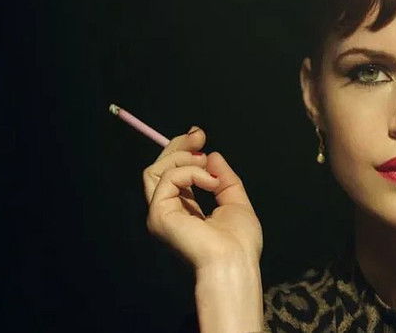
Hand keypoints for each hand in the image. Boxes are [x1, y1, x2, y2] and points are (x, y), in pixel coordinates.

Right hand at [142, 127, 262, 270]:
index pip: (173, 175)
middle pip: (159, 169)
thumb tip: (212, 155)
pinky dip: (192, 172)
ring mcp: (160, 213)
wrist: (234, 261)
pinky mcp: (158, 214)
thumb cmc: (239, 242)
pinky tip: (211, 182)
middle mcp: (167, 211)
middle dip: (179, 146)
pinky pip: (169, 178)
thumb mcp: (235, 201)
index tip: (200, 136)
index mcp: (184, 210)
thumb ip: (223, 178)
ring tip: (206, 163)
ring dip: (183, 157)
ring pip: (156, 170)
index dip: (182, 152)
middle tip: (199, 134)